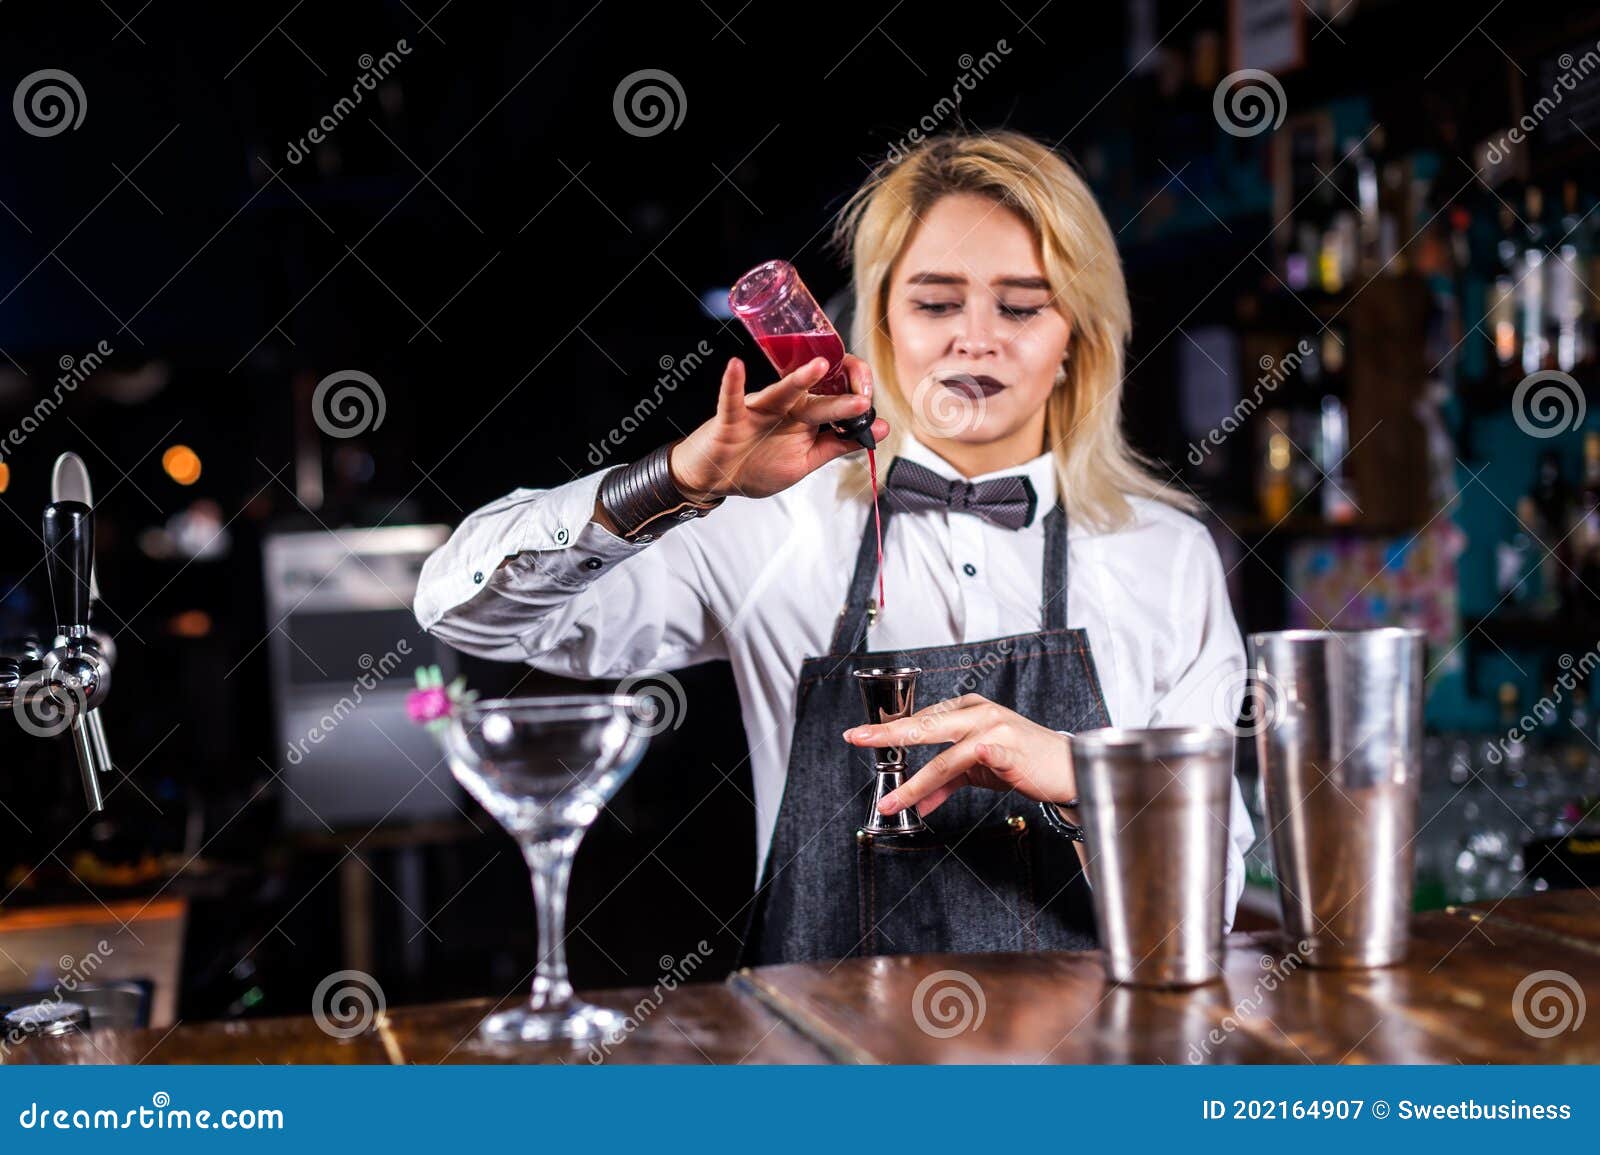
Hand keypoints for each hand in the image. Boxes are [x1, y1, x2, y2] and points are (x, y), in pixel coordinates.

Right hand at [668, 354, 887, 501]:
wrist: (715, 477)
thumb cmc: (757, 464)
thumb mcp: (806, 460)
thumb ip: (839, 443)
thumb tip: (880, 428)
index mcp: (805, 417)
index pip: (836, 397)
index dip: (855, 397)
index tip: (869, 405)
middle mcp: (785, 408)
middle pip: (817, 398)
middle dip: (841, 398)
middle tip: (862, 398)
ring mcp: (758, 410)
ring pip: (781, 392)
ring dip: (799, 380)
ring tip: (819, 367)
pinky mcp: (731, 418)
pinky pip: (731, 399)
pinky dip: (731, 384)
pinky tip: (735, 367)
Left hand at [843, 694, 1075, 816]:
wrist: (1070, 769)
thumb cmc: (1024, 762)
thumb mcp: (978, 771)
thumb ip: (945, 782)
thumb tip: (917, 801)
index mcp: (970, 709)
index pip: (923, 719)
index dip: (892, 730)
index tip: (862, 736)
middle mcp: (979, 712)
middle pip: (924, 723)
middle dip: (887, 732)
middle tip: (856, 738)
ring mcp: (992, 727)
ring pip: (941, 753)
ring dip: (912, 781)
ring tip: (892, 800)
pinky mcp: (1003, 747)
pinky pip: (962, 765)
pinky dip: (938, 784)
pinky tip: (924, 799)